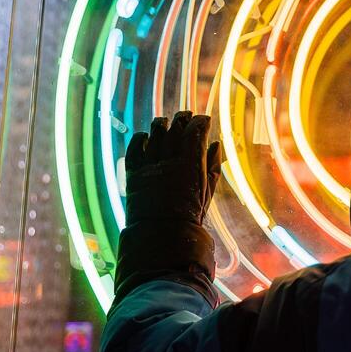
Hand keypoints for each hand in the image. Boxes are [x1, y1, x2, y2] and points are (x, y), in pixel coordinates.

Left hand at [124, 111, 223, 228]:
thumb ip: (214, 166)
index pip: (195, 131)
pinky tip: (146, 136)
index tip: (204, 119)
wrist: (161, 235)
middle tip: (187, 116)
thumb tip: (216, 144)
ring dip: (162, 124)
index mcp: (190, 165)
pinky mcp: (134, 173)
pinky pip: (135, 147)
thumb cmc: (189, 216)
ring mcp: (149, 166)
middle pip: (175, 128)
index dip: (200, 121)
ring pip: (155, 133)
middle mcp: (169, 161)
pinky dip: (141, 138)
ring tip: (166, 122)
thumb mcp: (208, 192)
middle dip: (183, 118)